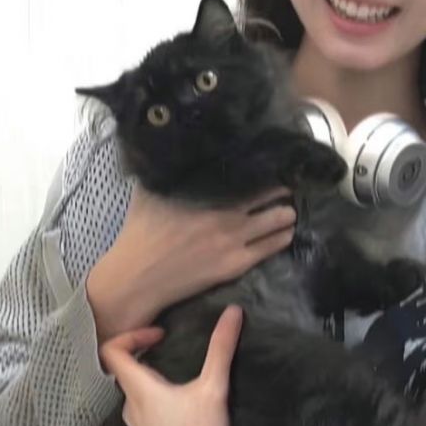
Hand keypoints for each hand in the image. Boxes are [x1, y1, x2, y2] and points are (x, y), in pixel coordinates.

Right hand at [87, 185, 295, 345]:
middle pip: (273, 196)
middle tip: (286, 188)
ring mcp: (235, 241)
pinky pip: (272, 247)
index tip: (275, 165)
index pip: (252, 175)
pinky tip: (285, 232)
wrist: (138, 277)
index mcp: (209, 194)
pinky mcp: (236, 265)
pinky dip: (282, 237)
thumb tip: (181, 148)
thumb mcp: (151, 190)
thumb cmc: (141, 231)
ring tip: (287, 210)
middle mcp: (227, 214)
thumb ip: (171, 170)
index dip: (269, 170)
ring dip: (286, 214)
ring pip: (279, 222)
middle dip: (283, 191)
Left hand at [99, 305, 245, 425]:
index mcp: (138, 390)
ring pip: (135, 392)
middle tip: (171, 345)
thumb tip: (234, 310)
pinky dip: (157, 397)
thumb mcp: (214, 389)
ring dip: (152, 376)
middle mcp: (130, 408)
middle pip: (124, 371)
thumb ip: (222, 348)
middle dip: (145, 353)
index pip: (111, 351)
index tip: (162, 334)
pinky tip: (183, 404)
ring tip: (179, 371)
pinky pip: (145, 410)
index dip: (131, 335)